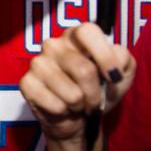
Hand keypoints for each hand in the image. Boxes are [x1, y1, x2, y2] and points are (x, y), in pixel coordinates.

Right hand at [19, 23, 135, 144]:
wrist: (79, 119)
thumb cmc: (98, 91)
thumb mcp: (121, 74)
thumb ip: (123, 60)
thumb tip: (114, 63)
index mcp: (76, 36)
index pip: (87, 31)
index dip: (104, 55)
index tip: (114, 77)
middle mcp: (54, 45)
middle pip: (83, 69)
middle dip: (95, 92)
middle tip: (94, 99)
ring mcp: (38, 63)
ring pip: (72, 92)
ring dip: (81, 105)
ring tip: (78, 103)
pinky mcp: (26, 83)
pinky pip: (56, 105)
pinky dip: (65, 112)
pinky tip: (62, 108)